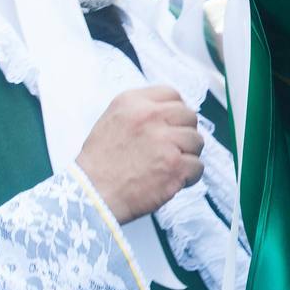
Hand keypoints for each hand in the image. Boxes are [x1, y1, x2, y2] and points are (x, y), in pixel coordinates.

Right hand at [75, 85, 204, 223]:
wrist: (92, 194)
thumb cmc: (98, 163)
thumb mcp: (111, 120)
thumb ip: (140, 111)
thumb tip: (168, 115)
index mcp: (133, 102)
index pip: (172, 95)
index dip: (175, 112)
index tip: (172, 125)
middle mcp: (151, 116)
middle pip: (189, 116)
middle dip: (184, 133)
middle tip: (173, 148)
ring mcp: (165, 140)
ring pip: (197, 141)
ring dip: (188, 155)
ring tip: (170, 166)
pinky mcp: (175, 165)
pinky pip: (198, 166)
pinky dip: (189, 176)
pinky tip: (174, 180)